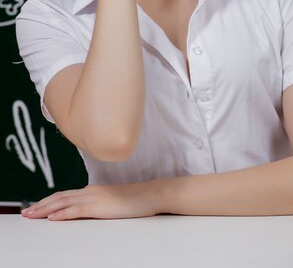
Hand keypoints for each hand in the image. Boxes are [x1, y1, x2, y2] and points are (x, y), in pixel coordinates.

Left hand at [21, 181, 161, 220]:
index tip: (34, 207)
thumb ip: (98, 205)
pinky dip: (63, 213)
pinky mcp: (101, 206)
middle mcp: (90, 191)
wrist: (152, 194)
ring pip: (64, 202)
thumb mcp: (112, 203)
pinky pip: (77, 210)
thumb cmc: (135, 200)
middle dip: (40, 205)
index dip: (48, 201)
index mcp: (92, 191)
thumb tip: (87, 212)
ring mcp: (95, 197)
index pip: (64, 195)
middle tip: (25, 213)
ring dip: (45, 209)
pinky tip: (52, 218)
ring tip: (31, 215)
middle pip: (60, 197)